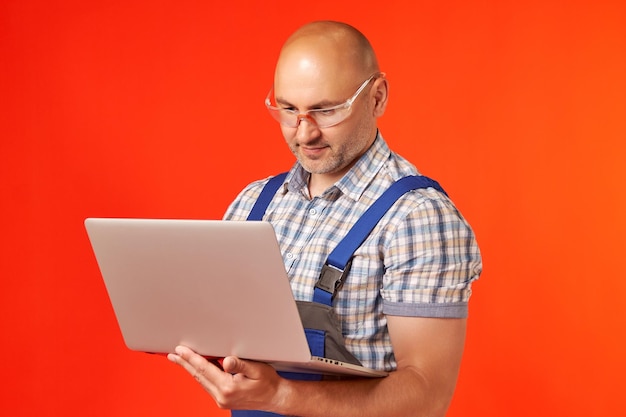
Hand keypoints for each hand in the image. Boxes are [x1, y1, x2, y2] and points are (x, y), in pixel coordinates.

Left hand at [167, 345, 288, 411]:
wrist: (275, 398)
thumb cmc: (268, 382)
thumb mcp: (257, 369)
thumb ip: (241, 364)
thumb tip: (226, 361)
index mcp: (228, 387)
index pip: (204, 369)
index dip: (191, 358)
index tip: (181, 350)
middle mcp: (222, 396)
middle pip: (198, 376)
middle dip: (185, 364)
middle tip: (173, 355)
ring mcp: (221, 400)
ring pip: (201, 381)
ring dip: (191, 370)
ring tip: (181, 360)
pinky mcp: (223, 400)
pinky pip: (207, 386)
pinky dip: (201, 376)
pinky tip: (197, 369)